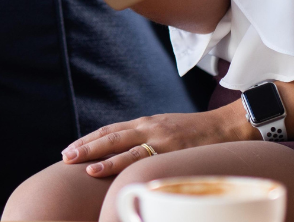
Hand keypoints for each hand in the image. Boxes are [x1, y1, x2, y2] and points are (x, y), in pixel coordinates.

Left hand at [61, 107, 255, 177]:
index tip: (72, 149)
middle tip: (65, 157)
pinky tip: (105, 171)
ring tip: (79, 166)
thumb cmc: (199, 134)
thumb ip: (150, 140)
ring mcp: (160, 138)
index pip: (111, 130)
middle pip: (110, 136)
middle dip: (86, 147)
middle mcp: (149, 127)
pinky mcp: (171, 149)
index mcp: (147, 123)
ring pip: (122, 147)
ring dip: (98, 157)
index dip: (90, 139)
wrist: (228, 126)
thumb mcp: (170, 131)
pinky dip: (120, 165)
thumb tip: (131, 155)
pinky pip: (142, 158)